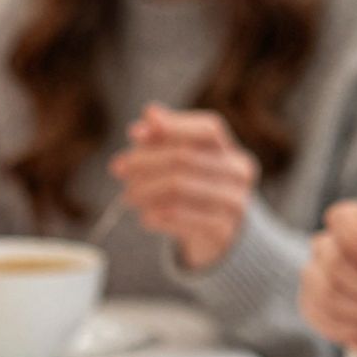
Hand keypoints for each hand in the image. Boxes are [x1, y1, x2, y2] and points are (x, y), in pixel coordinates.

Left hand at [108, 105, 258, 270]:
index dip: (173, 126)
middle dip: (144, 161)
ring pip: (179, 186)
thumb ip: (163, 139)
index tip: (133, 133)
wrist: (216, 240)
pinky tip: (145, 216)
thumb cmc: (193, 194)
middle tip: (117, 168)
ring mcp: (234, 202)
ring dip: (145, 190)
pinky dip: (157, 215)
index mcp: (231, 152)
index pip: (208, 129)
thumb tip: (148, 116)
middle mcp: (239, 174)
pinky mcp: (222, 230)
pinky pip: (181, 217)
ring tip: (128, 196)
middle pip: (186, 157)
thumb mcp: (180, 165)